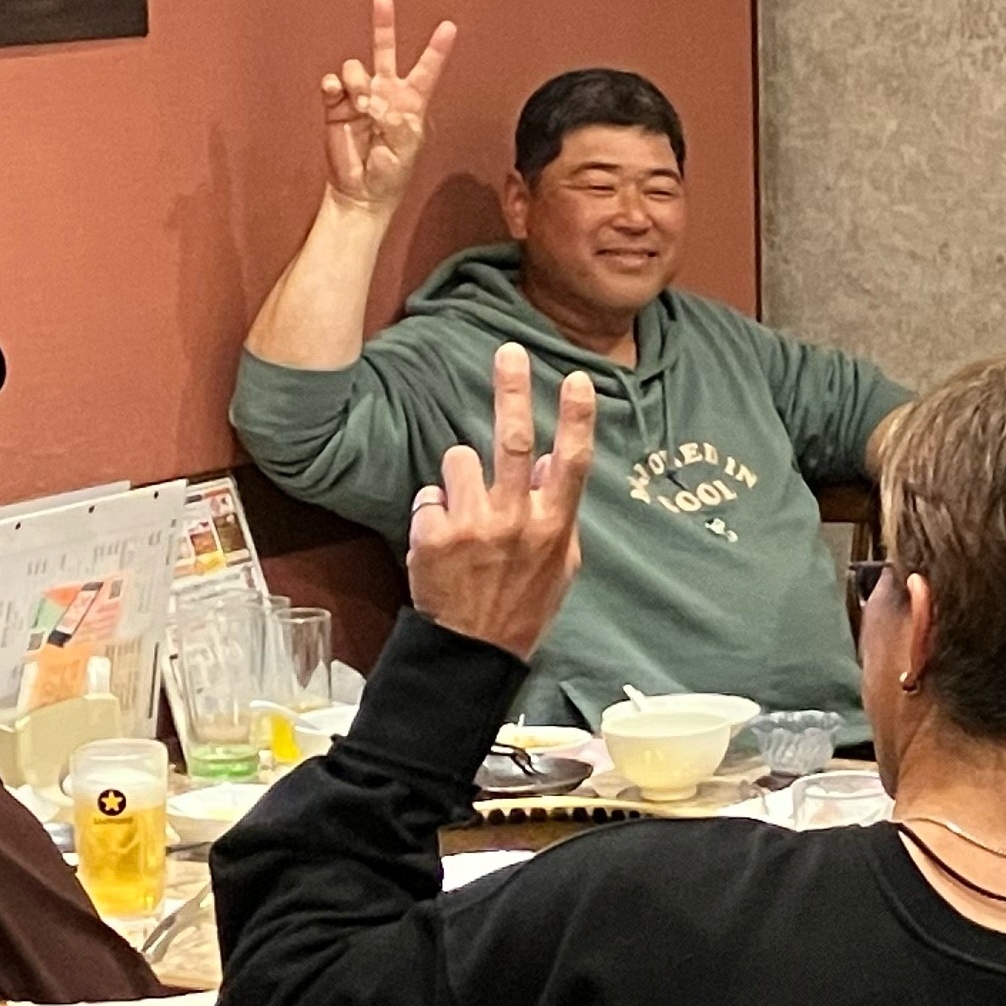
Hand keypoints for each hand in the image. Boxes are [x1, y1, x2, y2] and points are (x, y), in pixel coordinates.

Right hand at [320, 0, 457, 215]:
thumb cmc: (391, 172)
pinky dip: (333, 85)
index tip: (449, 26)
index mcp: (410, 102)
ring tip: (361, 105)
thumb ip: (398, 122)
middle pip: (385, 51)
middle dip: (383, 25)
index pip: (426, 70)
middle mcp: (385, 92)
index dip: (437, 49)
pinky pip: (332, 83)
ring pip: (356, 68)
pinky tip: (337, 93)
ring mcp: (359, 96)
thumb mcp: (406, 150)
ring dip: (358, 82)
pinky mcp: (336, 105)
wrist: (361, 191)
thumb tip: (377, 101)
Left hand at [407, 343, 596, 656]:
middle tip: (508, 352)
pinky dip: (431, 511)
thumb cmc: (521, 607)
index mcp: (552, 528)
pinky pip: (428, 496)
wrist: (470, 653)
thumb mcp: (559, 567)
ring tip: (463, 512)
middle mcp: (515, 522)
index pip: (572, 463)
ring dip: (458, 477)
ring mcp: (472, 528)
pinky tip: (440, 542)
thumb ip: (559, 514)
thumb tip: (552, 462)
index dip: (576, 419)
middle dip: (512, 390)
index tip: (577, 379)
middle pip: (513, 441)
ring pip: (459, 460)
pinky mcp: (433, 536)